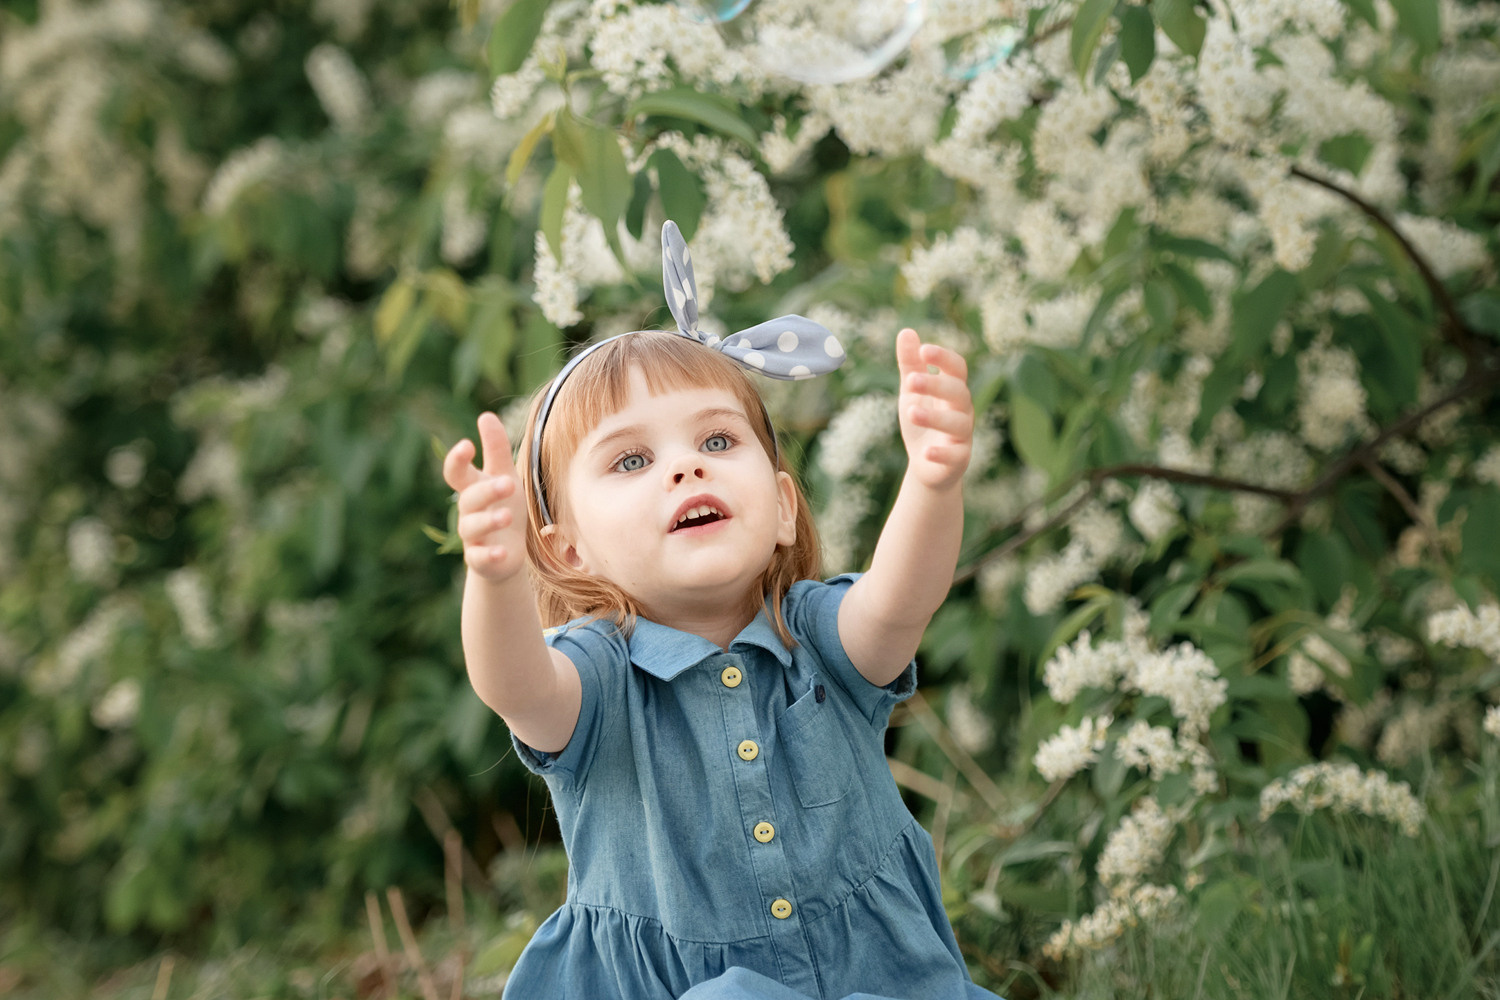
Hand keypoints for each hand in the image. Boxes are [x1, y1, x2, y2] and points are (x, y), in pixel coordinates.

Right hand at [443, 413, 527, 582]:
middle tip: (508, 483)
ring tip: (507, 516)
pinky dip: (489, 555)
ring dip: (488, 521)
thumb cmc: (503, 505)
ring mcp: (472, 536)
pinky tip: (503, 552)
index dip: (457, 460)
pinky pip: (479, 557)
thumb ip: (496, 448)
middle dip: (486, 491)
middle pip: (469, 498)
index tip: (467, 445)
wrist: (507, 552)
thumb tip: (486, 414)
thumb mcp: (504, 474)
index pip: (456, 472)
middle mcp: (468, 511)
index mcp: (472, 487)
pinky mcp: (480, 559)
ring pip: (471, 527)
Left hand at [895, 328, 972, 490]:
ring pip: (958, 423)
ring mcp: (962, 436)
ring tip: (910, 411)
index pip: (957, 368)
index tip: (924, 350)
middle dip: (936, 385)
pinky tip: (925, 452)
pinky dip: (941, 453)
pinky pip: (955, 456)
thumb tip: (906, 330)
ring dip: (935, 417)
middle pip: (958, 392)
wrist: (926, 465)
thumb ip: (910, 364)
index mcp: (953, 390)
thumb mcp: (912, 391)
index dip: (944, 358)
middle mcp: (963, 410)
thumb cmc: (922, 421)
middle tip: (911, 381)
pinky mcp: (958, 459)